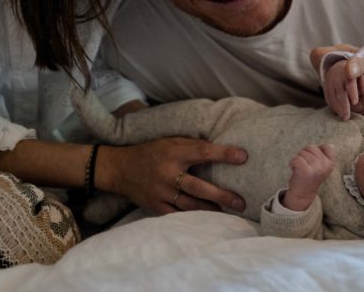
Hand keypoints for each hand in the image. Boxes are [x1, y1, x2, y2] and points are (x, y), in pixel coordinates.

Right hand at [98, 137, 246, 214]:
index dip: (223, 154)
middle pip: (199, 187)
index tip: (243, 156)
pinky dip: (193, 219)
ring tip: (229, 213)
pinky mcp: (156, 206)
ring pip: (191, 205)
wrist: (120, 169)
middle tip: (241, 201)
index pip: (202, 151)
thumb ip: (191, 146)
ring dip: (211, 210)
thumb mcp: (169, 142)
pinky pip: (178, 215)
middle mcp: (167, 173)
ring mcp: (161, 192)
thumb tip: (219, 149)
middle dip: (222, 195)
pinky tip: (207, 221)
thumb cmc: (150, 152)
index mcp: (173, 153)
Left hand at [281, 144, 334, 211]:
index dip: (317, 150)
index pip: (328, 147)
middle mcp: (325, 165)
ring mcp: (316, 168)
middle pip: (311, 147)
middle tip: (305, 165)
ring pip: (302, 152)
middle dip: (305, 154)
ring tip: (300, 168)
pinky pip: (296, 158)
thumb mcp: (322, 166)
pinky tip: (294, 168)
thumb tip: (331, 145)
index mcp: (330, 163)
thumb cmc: (310, 177)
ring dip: (298, 159)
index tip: (314, 160)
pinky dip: (292, 162)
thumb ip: (325, 156)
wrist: (303, 194)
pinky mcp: (305, 171)